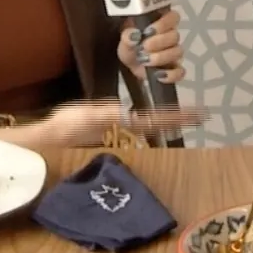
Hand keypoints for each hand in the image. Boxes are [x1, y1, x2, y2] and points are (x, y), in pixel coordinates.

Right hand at [0, 101, 208, 147]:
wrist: (50, 141)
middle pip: (159, 124)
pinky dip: (153, 122)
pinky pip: (139, 127)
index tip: (198, 114)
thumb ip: (104, 114)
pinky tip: (158, 120)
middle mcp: (127, 131)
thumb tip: (125, 110)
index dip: (178, 116)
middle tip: (201, 115)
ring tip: (186, 116)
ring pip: (152, 127)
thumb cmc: (66, 128)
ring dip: (169, 121)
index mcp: (124, 125)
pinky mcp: (114, 132)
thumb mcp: (84, 116)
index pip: (158, 120)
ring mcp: (121, 133)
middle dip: (179, 119)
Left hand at [117, 9, 184, 83]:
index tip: (148, 31)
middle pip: (175, 35)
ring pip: (178, 52)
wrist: (132, 66)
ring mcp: (175, 53)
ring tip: (145, 61)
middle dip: (158, 42)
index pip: (173, 17)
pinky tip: (158, 75)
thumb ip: (127, 36)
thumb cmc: (132, 47)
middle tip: (143, 47)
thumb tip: (133, 35)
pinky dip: (171, 74)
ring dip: (161, 57)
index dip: (164, 23)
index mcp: (162, 24)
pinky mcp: (175, 69)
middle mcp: (172, 37)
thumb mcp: (125, 40)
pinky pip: (180, 72)